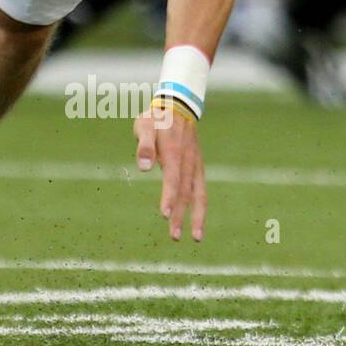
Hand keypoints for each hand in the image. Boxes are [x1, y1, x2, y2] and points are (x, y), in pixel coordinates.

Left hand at [133, 98, 206, 240]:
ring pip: (197, 194)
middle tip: (174, 236)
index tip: (165, 214)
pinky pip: (202, 190)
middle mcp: (188, 162)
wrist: (178, 106)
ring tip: (196, 238)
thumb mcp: (144, 126)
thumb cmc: (156, 118)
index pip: (172, 179)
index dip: (169, 197)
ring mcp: (195, 165)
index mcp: (173, 152)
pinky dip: (202, 207)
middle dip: (180, 215)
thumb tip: (144, 167)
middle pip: (185, 192)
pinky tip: (199, 222)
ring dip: (196, 217)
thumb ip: (144, 146)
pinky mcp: (198, 168)